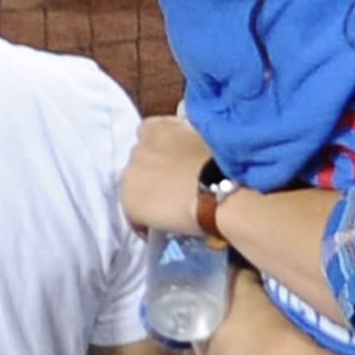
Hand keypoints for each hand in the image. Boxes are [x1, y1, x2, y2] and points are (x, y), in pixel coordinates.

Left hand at [121, 115, 211, 234]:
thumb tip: (189, 150)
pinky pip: (134, 215)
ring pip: (135, 187)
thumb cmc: (225, 164)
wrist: (221, 191)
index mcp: (158, 127)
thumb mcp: (206, 138)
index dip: (163, 152)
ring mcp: (131, 175)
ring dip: (149, 195)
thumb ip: (188, 140)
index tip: (177, 164)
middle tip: (176, 187)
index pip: (149, 134)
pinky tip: (163, 228)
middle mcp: (138, 147)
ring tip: (170, 210)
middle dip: (154, 172)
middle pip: (141, 161)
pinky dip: (145, 221)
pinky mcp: (130, 202)